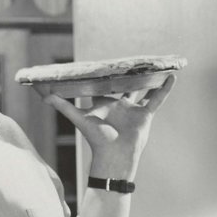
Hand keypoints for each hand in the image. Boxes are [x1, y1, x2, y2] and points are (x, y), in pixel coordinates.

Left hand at [45, 75, 175, 178]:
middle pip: (125, 86)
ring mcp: (133, 110)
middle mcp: (120, 105)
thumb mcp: (79, 119)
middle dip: (129, 74)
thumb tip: (44, 96)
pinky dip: (164, 90)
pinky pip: (156, 100)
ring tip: (157, 66)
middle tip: (132, 59)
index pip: (104, 86)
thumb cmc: (96, 139)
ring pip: (143, 91)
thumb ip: (64, 107)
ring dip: (150, 80)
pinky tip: (172, 78)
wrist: (113, 157)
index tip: (105, 62)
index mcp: (105, 104)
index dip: (104, 75)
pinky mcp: (145, 115)